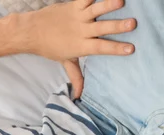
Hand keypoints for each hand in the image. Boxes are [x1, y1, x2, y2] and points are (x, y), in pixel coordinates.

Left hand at [20, 0, 136, 98]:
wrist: (31, 31)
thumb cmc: (50, 47)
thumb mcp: (65, 61)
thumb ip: (76, 76)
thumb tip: (79, 95)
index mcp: (81, 46)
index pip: (100, 48)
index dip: (115, 49)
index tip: (131, 49)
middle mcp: (81, 31)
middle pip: (101, 29)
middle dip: (117, 26)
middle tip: (132, 23)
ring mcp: (77, 16)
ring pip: (95, 10)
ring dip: (107, 5)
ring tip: (121, 1)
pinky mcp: (73, 5)